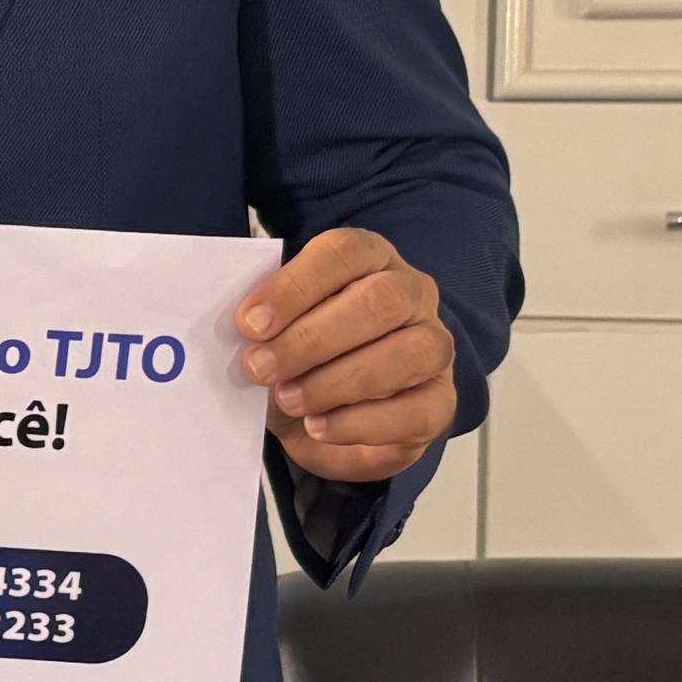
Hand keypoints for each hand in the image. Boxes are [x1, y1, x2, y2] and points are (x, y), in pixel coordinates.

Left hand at [238, 228, 456, 483]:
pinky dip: (358, 423)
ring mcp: (433, 347)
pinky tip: (318, 426)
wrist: (328, 413)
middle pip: (380, 301)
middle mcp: (411, 294)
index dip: (294, 287)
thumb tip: (242, 336)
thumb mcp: (276, 332)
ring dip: (337, 381)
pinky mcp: (438, 403)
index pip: (342, 254)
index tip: (250, 323)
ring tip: (288, 400)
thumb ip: (264, 324)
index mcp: (369, 259)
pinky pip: (414, 411)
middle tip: (261, 368)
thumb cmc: (301, 357)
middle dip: (312, 338)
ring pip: (408, 353)